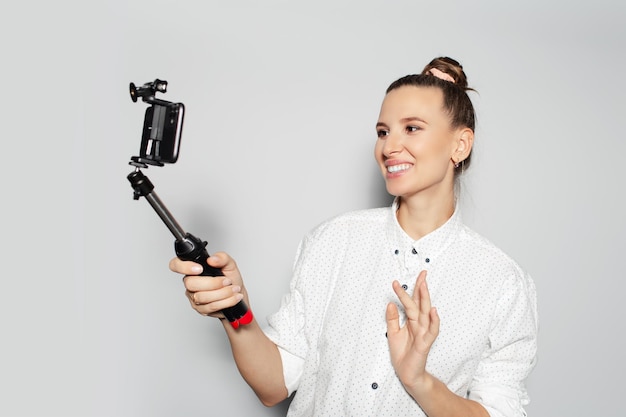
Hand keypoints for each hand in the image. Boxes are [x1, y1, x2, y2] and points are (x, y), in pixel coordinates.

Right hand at [169, 252, 246, 317]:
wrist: (237, 294)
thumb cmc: (230, 278)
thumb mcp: (229, 264)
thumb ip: (222, 258)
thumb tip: (212, 259)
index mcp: (193, 269)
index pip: (176, 265)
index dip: (183, 267)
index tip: (200, 269)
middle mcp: (191, 283)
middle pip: (191, 284)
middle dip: (213, 283)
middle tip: (227, 281)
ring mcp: (194, 297)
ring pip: (201, 297)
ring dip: (223, 293)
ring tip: (234, 289)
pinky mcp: (201, 309)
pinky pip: (210, 306)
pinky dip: (226, 301)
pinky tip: (234, 297)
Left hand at [386, 270, 439, 389]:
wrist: (407, 373)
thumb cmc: (402, 353)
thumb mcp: (393, 333)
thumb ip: (392, 318)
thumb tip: (390, 303)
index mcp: (412, 320)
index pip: (412, 302)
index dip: (408, 290)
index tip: (399, 280)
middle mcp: (419, 324)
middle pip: (421, 303)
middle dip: (421, 288)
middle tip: (422, 274)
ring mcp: (424, 332)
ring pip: (426, 313)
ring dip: (425, 299)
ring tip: (424, 285)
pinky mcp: (425, 343)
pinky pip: (432, 330)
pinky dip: (434, 321)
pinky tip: (434, 311)